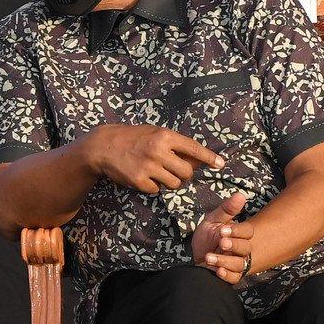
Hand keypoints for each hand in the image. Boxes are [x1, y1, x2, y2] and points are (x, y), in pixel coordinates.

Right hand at [84, 125, 224, 193]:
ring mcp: (148, 167)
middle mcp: (158, 151)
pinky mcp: (139, 181)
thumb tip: (196, 159)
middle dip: (185, 174)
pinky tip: (145, 177)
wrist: (103, 147)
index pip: (193, 148)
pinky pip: (157, 190)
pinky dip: (154, 186)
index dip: (209, 157)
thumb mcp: (154, 133)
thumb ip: (174, 144)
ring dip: (171, 181)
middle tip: (176, 171)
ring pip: (175, 183)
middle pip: (187, 172)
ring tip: (159, 173)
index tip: (220, 164)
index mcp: (164, 136)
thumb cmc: (132, 138)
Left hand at [192, 191, 253, 284]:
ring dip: (225, 260)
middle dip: (234, 245)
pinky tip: (217, 271)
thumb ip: (226, 210)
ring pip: (240, 264)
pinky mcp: (230, 276)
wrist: (195, 257)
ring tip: (209, 257)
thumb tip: (240, 195)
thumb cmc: (206, 238)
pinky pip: (234, 278)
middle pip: (246, 248)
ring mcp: (236, 264)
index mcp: (239, 235)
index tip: (224, 229)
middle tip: (221, 242)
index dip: (238, 231)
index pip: (247, 232)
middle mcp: (241, 250)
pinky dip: (227, 275)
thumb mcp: (212, 221)